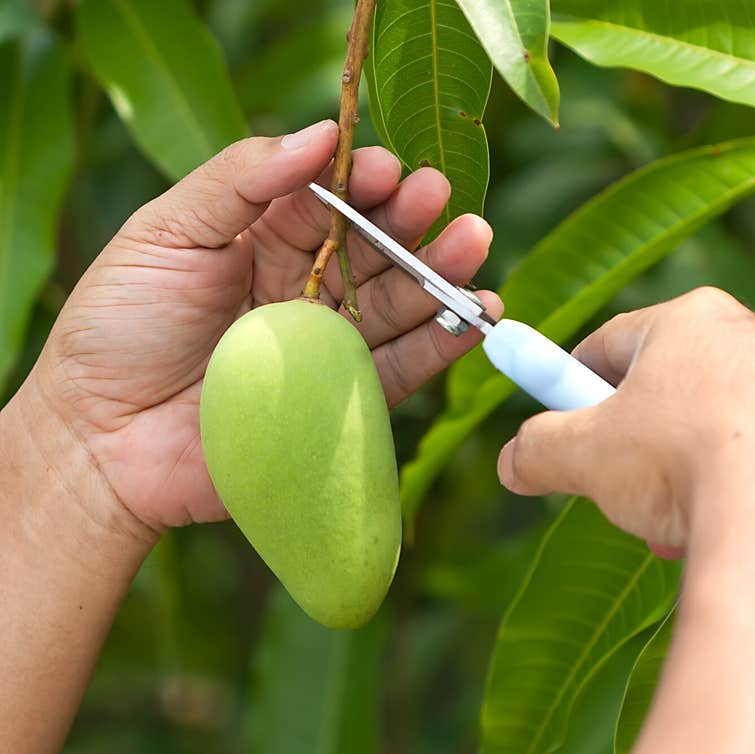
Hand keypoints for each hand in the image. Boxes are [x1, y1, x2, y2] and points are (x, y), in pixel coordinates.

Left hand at [20, 120, 498, 535]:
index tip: (387, 168)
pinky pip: (399, 370)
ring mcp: (323, 349)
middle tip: (443, 200)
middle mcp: (300, 290)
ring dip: (439, 274)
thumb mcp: (164, 233)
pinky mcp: (338, 404)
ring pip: (396, 305)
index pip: (327, 201)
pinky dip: (440, 345)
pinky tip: (475, 316)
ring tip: (473, 243)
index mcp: (259, 241)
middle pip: (372, 250)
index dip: (361, 182)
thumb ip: (239, 180)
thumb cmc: (118, 328)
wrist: (102, 440)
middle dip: (411, 222)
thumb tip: (318, 134)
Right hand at [497, 287, 754, 553]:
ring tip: (664, 524)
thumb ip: (536, 451)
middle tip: (611, 483)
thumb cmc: (681, 461)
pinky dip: (733, 492)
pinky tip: (714, 530)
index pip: (611, 345)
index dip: (573, 386)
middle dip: (634, 441)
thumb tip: (513, 463)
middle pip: (669, 387)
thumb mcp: (581, 457)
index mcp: (691, 321)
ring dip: (681, 473)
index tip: (559, 421)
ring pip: (718, 428)